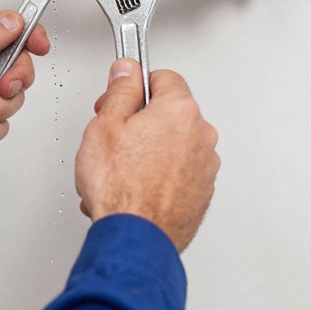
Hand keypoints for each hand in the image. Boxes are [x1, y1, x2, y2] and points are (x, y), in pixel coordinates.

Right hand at [75, 58, 219, 252]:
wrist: (136, 237)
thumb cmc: (121, 189)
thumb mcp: (105, 126)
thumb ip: (120, 91)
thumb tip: (127, 72)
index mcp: (180, 110)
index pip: (163, 77)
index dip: (136, 85)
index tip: (122, 95)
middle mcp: (200, 134)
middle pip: (169, 112)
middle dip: (142, 120)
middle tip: (115, 138)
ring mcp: (205, 163)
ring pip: (174, 142)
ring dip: (150, 149)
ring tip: (122, 170)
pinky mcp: (203, 189)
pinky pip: (179, 169)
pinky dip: (160, 173)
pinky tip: (136, 186)